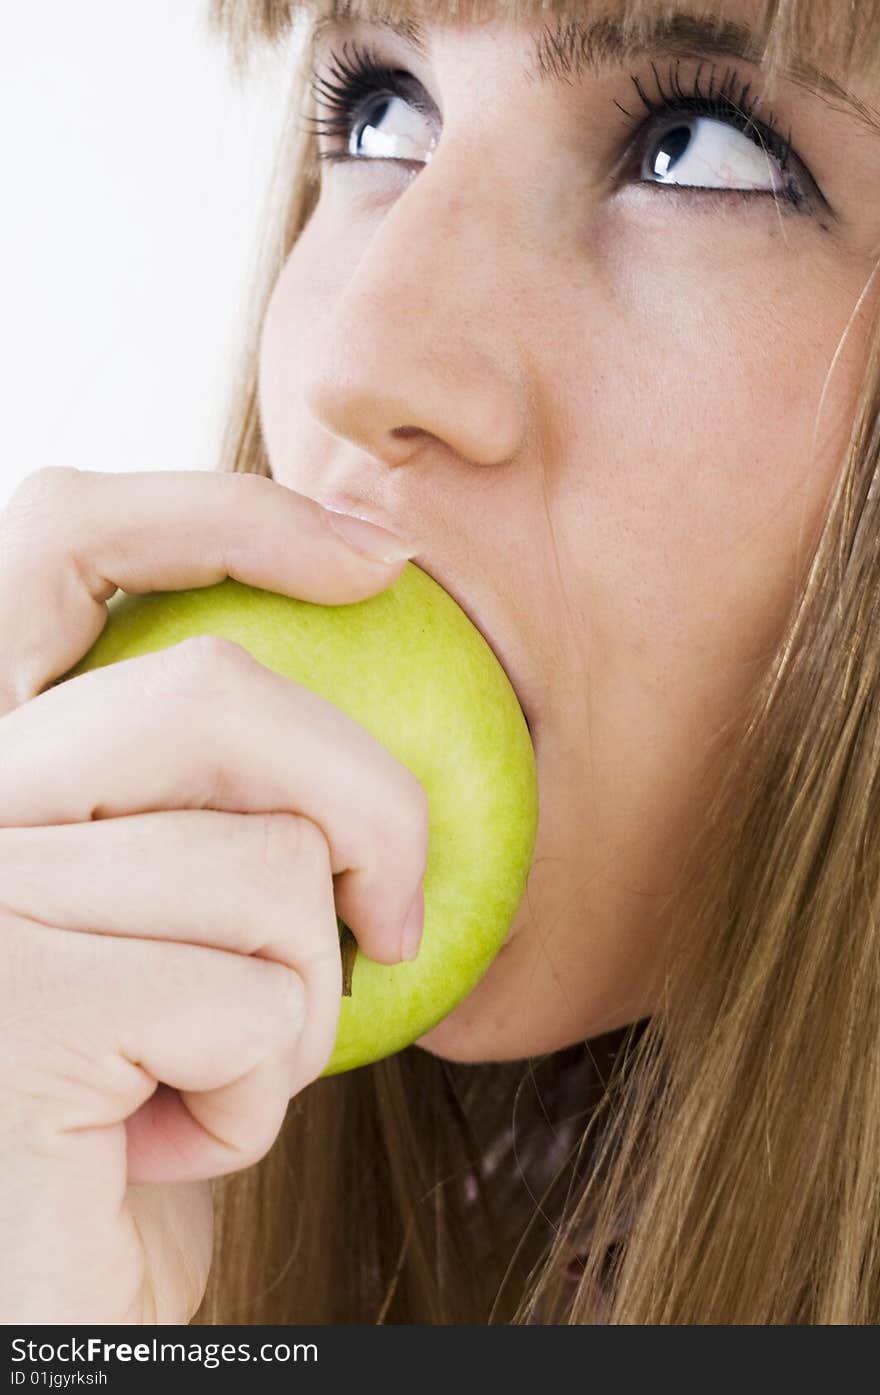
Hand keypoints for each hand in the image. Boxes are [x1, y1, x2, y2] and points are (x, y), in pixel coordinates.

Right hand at [0, 468, 427, 1322]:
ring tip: (212, 1068)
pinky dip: (262, 1086)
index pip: (60, 538)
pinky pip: (254, 996)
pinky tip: (172, 1139)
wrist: (48, 1303)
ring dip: (297, 995)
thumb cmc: (117, 1104)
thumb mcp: (161, 919)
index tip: (378, 560)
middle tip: (392, 914)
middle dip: (364, 802)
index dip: (227, 513)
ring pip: (267, 864)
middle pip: (209, 689)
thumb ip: (201, 797)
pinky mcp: (16, 1013)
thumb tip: (352, 660)